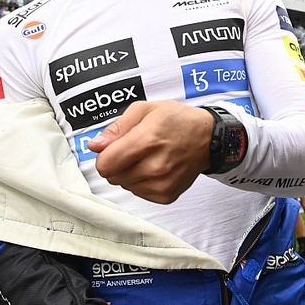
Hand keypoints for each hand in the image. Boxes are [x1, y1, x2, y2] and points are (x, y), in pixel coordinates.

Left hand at [89, 101, 213, 203]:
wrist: (208, 138)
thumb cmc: (178, 120)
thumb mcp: (145, 110)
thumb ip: (116, 128)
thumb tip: (96, 145)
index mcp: (146, 141)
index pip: (105, 164)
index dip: (104, 156)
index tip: (114, 148)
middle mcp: (155, 166)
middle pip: (112, 177)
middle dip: (117, 163)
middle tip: (135, 150)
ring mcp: (162, 183)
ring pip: (124, 186)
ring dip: (130, 173)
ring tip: (148, 157)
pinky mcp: (167, 195)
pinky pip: (139, 193)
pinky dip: (142, 182)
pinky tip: (155, 168)